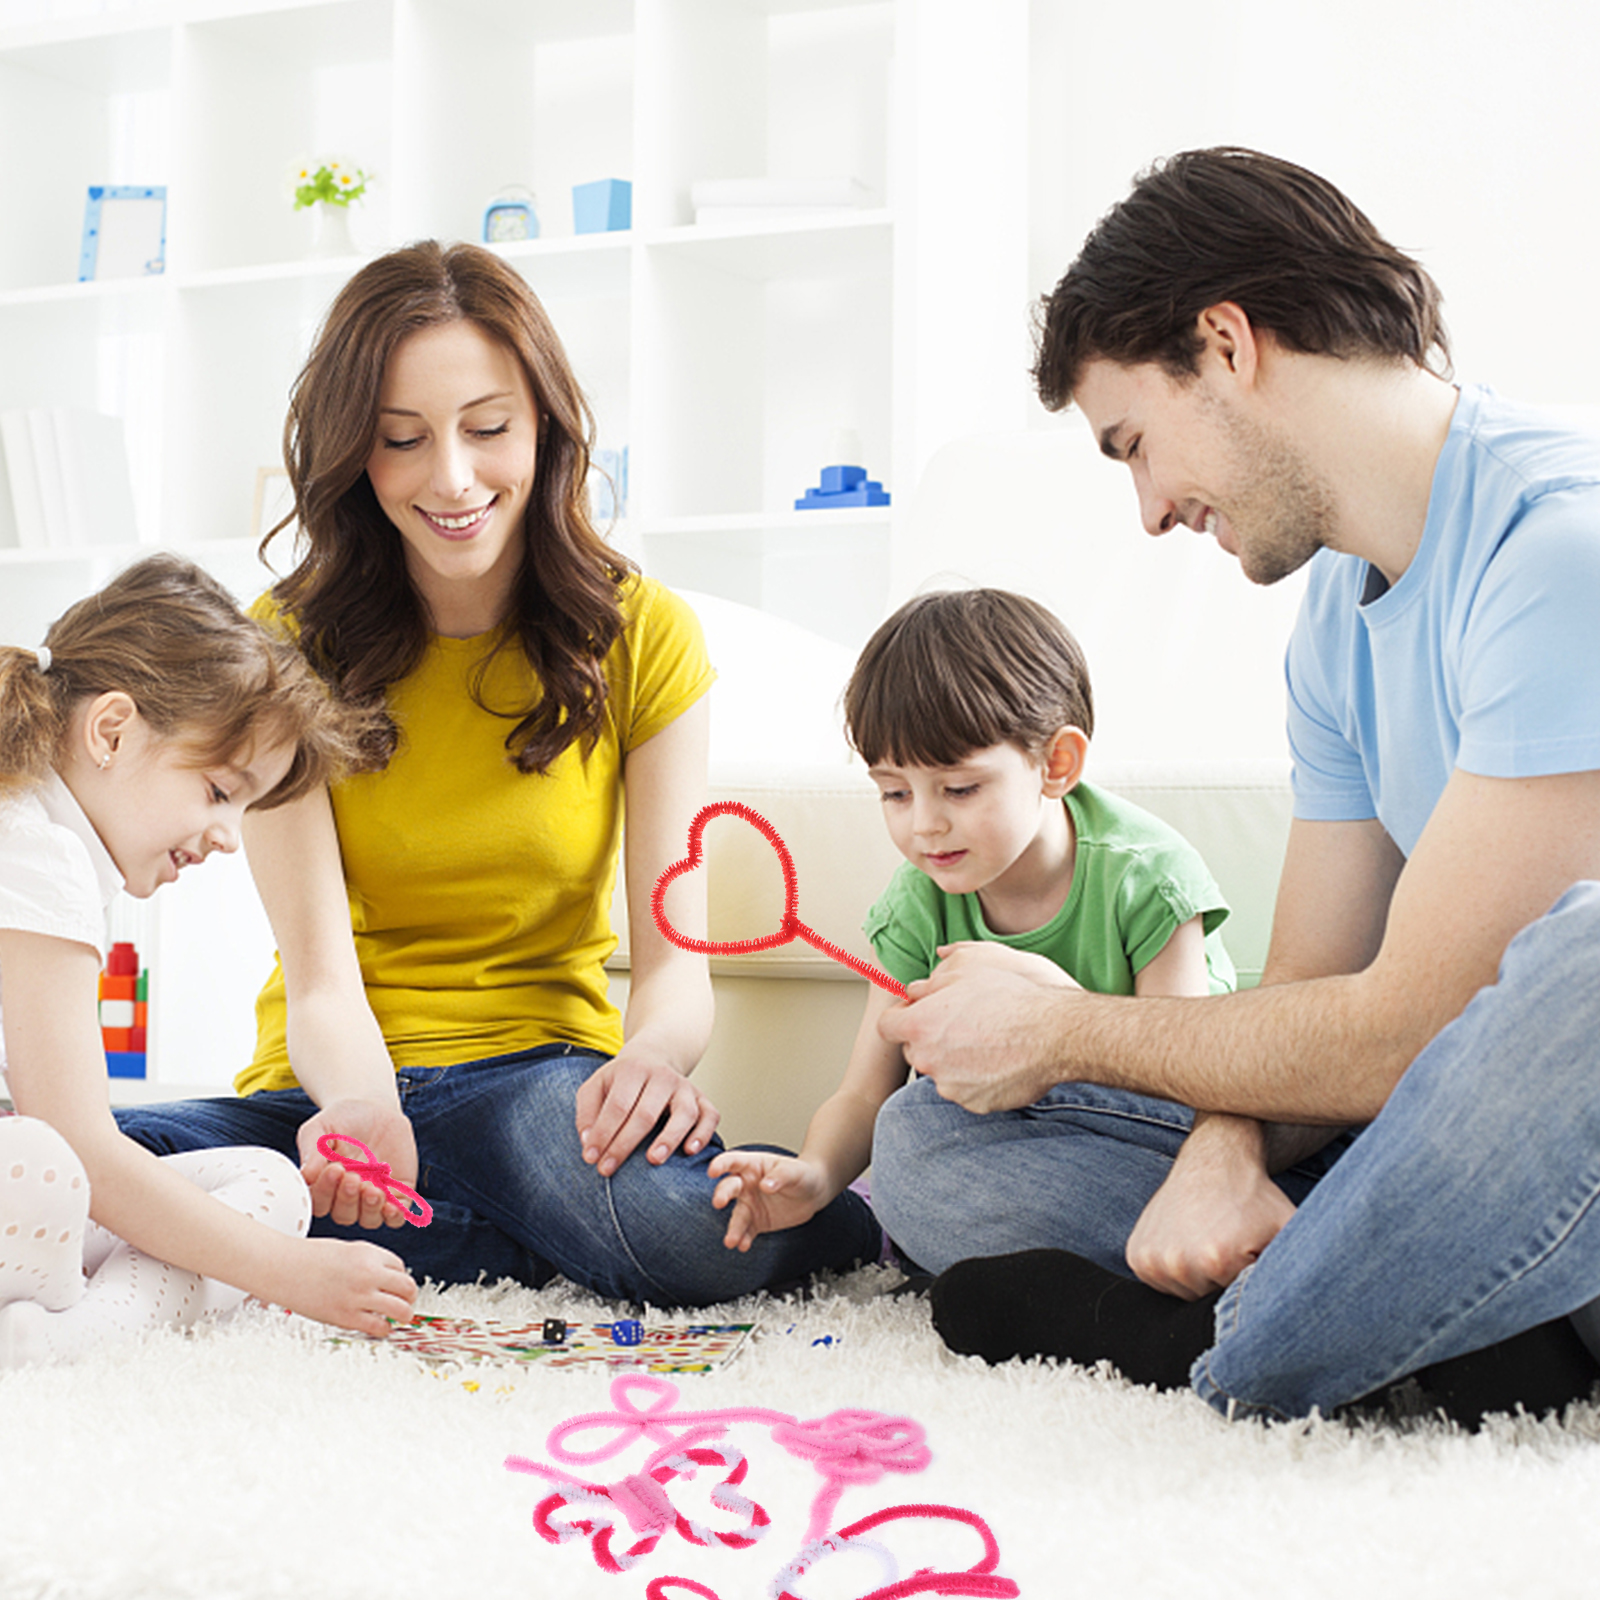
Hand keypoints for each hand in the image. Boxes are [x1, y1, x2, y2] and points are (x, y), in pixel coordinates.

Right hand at [276, 1236, 417, 1336]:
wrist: (283, 1268)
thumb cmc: (310, 1258)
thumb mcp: (348, 1250)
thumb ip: (369, 1262)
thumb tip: (388, 1278)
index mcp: (369, 1253)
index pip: (400, 1268)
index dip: (397, 1277)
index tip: (393, 1284)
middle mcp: (368, 1273)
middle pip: (408, 1288)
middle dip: (409, 1296)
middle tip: (406, 1301)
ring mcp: (359, 1296)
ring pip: (401, 1309)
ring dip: (404, 1314)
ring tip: (400, 1316)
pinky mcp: (346, 1317)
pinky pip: (378, 1327)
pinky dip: (384, 1328)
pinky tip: (379, 1325)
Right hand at [297, 1099, 418, 1229]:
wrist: (374, 1108)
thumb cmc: (342, 1120)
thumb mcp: (320, 1129)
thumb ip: (312, 1151)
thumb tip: (305, 1176)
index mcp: (324, 1186)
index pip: (321, 1203)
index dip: (326, 1191)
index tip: (334, 1169)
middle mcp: (347, 1197)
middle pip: (344, 1214)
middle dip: (347, 1199)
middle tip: (352, 1178)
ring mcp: (372, 1196)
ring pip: (369, 1219)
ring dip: (369, 1208)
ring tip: (372, 1190)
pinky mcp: (397, 1193)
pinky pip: (396, 1216)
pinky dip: (394, 1216)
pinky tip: (392, 1206)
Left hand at [575, 1047, 720, 1176]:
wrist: (653, 1056)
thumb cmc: (621, 1080)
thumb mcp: (597, 1086)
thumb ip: (587, 1111)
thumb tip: (588, 1141)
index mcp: (633, 1070)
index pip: (617, 1106)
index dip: (603, 1133)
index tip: (591, 1158)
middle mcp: (662, 1076)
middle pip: (646, 1113)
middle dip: (625, 1144)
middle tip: (608, 1169)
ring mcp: (685, 1087)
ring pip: (684, 1113)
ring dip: (669, 1138)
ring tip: (654, 1159)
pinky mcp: (702, 1098)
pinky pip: (710, 1116)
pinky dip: (703, 1133)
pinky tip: (690, 1150)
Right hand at [706, 1149, 829, 1250]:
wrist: (813, 1193)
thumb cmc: (801, 1174)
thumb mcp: (794, 1171)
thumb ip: (780, 1176)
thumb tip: (766, 1185)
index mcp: (752, 1165)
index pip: (732, 1161)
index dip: (721, 1164)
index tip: (713, 1170)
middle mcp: (746, 1185)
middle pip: (728, 1188)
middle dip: (722, 1194)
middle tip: (719, 1202)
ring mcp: (750, 1204)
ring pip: (737, 1215)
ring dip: (733, 1228)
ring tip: (731, 1240)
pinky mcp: (756, 1222)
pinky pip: (747, 1231)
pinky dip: (743, 1239)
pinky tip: (743, 1246)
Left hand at [876, 944, 1072, 1113]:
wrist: (1053, 1033)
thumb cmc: (1011, 995)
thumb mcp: (968, 967)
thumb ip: (933, 979)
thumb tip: (917, 987)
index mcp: (920, 1025)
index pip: (887, 1026)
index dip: (901, 1017)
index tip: (917, 1012)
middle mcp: (929, 1059)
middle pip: (914, 1050)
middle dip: (929, 1038)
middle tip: (960, 1024)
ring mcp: (951, 1086)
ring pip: (941, 1072)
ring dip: (954, 1060)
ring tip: (986, 1040)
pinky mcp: (974, 1103)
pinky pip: (967, 1090)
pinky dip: (977, 1078)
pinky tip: (999, 1060)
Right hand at [1125, 1115, 1295, 1298]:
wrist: (1215, 1159)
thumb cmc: (1255, 1198)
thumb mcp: (1288, 1230)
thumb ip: (1306, 1267)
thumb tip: (1320, 1308)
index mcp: (1216, 1260)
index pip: (1236, 1302)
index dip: (1247, 1280)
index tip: (1250, 1253)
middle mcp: (1178, 1262)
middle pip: (1207, 1302)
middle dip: (1222, 1283)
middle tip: (1230, 1246)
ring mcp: (1152, 1259)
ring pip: (1184, 1295)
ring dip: (1197, 1279)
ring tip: (1208, 1242)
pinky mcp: (1137, 1256)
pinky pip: (1160, 1282)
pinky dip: (1174, 1270)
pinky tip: (1187, 1241)